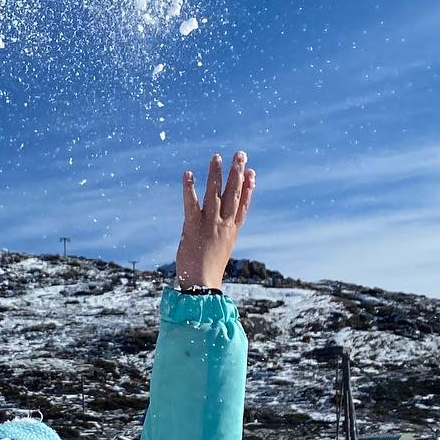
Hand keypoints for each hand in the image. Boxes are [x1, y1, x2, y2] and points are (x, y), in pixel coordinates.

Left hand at [175, 151, 254, 289]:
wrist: (202, 285)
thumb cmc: (208, 270)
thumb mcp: (221, 250)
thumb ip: (224, 235)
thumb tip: (225, 226)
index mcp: (232, 231)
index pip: (243, 205)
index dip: (248, 188)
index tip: (251, 172)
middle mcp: (224, 225)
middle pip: (233, 194)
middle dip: (237, 173)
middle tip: (240, 154)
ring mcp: (210, 225)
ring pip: (214, 194)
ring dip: (216, 174)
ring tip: (216, 157)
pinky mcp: (192, 227)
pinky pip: (191, 204)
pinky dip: (189, 189)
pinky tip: (188, 174)